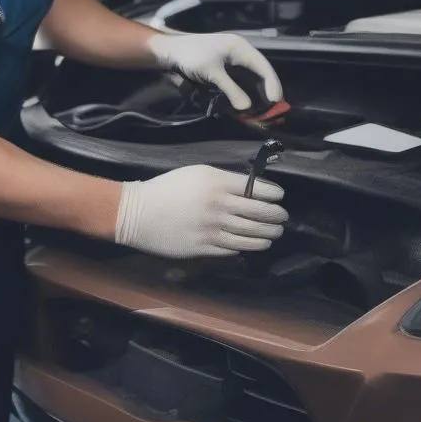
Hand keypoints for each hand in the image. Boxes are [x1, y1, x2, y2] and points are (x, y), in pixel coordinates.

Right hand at [116, 165, 287, 258]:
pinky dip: (247, 246)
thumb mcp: (198, 173)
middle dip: (277, 216)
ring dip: (268, 234)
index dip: (273, 194)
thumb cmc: (167, 188)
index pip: (257, 189)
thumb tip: (250, 190)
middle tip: (282, 217)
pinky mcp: (204, 248)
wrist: (137, 213)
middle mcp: (219, 207)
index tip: (279, 196)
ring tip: (274, 233)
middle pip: (260, 213)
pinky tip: (254, 244)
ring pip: (251, 235)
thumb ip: (225, 180)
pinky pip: (234, 249)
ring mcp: (212, 230)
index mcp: (217, 183)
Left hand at [147, 32, 281, 111]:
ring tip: (262, 110)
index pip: (264, 66)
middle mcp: (241, 53)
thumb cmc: (191, 56)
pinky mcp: (226, 69)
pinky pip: (241, 81)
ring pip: (252, 78)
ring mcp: (233, 60)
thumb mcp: (211, 72)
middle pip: (261, 73)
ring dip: (257, 93)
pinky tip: (246, 104)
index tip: (275, 101)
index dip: (272, 84)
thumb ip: (230, 89)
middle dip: (267, 91)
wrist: (170, 51)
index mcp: (241, 48)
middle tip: (272, 109)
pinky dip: (245, 92)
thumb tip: (246, 108)